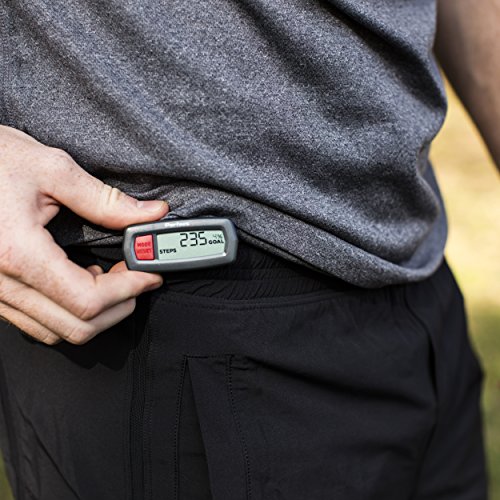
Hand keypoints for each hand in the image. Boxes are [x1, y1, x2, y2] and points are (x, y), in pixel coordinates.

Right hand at [0, 125, 168, 344]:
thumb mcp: (52, 169)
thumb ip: (105, 200)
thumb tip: (150, 214)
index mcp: (18, 253)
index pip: (87, 300)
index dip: (128, 291)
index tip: (149, 275)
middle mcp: (0, 283)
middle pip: (76, 327)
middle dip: (118, 307)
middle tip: (137, 279)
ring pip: (55, 331)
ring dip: (93, 315)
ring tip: (110, 280)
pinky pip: (34, 322)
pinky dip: (66, 312)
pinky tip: (78, 281)